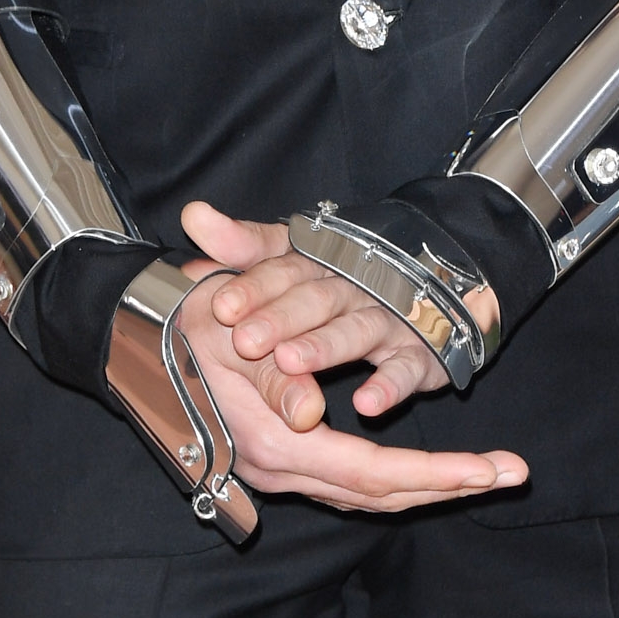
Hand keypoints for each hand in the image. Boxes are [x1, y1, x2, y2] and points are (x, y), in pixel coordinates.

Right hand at [173, 266, 527, 514]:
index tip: (492, 469)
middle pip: (380, 494)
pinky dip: (391, 480)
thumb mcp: (226, 336)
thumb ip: (272, 380)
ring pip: (366, 494)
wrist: (134, 340)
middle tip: (511, 472)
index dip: (438, 475)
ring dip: (426, 483)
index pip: (373, 476)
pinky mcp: (276, 461)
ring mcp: (275, 472)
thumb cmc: (184, 326)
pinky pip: (345, 482)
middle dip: (449, 484)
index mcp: (275, 445)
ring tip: (481, 472)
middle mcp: (280, 471)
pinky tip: (421, 472)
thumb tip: (311, 413)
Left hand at [183, 201, 476, 422]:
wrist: (425, 284)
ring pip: (357, 328)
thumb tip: (193, 214)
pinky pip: (407, 368)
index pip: (283, 268)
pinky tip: (366, 403)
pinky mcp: (419, 354)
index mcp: (319, 262)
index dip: (254, 286)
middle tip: (246, 341)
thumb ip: (242, 243)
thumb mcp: (287, 256)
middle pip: (317, 297)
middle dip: (281, 319)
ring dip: (326, 345)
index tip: (222, 306)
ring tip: (290, 362)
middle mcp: (355, 286)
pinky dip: (389, 386)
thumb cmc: (338, 279)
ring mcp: (390, 318)